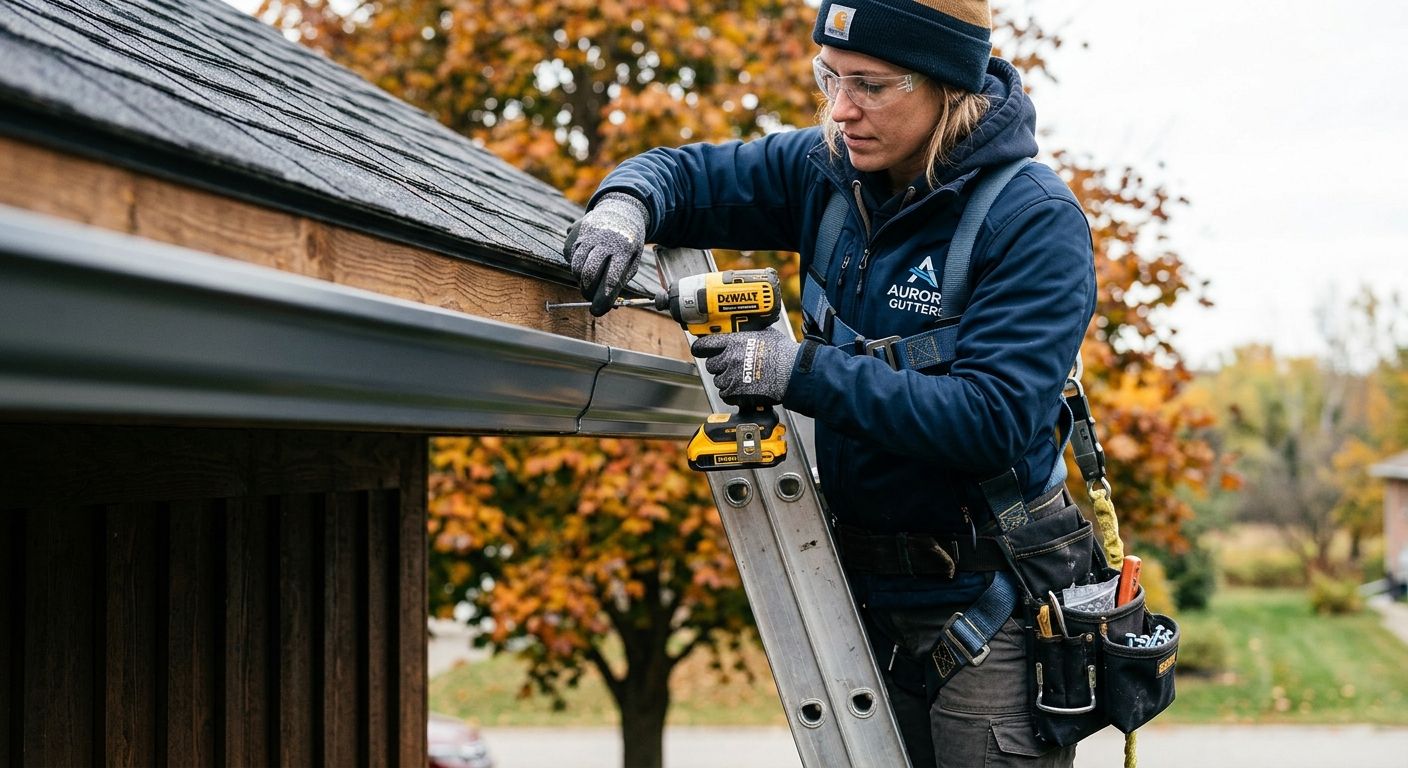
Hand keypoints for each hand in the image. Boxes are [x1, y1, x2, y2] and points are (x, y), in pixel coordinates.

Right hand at [564, 193, 647, 315]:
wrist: (622, 212)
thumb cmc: (628, 244)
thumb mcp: (632, 262)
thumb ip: (619, 283)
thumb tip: (604, 305)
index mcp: (624, 249)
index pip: (610, 279)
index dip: (602, 298)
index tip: (597, 311)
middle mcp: (605, 240)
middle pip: (589, 273)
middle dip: (587, 291)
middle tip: (591, 297)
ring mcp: (589, 234)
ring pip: (576, 266)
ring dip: (580, 280)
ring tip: (589, 280)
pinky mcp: (576, 232)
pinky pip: (569, 256)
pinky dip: (575, 264)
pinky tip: (586, 261)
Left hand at [691, 327, 799, 404]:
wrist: (793, 372)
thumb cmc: (783, 353)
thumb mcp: (764, 334)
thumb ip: (747, 334)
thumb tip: (741, 332)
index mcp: (734, 342)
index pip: (705, 344)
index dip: (700, 348)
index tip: (700, 350)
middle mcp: (730, 358)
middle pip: (711, 365)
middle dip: (719, 366)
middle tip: (731, 367)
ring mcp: (732, 376)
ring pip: (718, 380)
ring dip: (727, 380)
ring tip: (743, 378)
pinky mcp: (736, 392)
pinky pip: (725, 395)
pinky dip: (732, 394)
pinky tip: (744, 389)